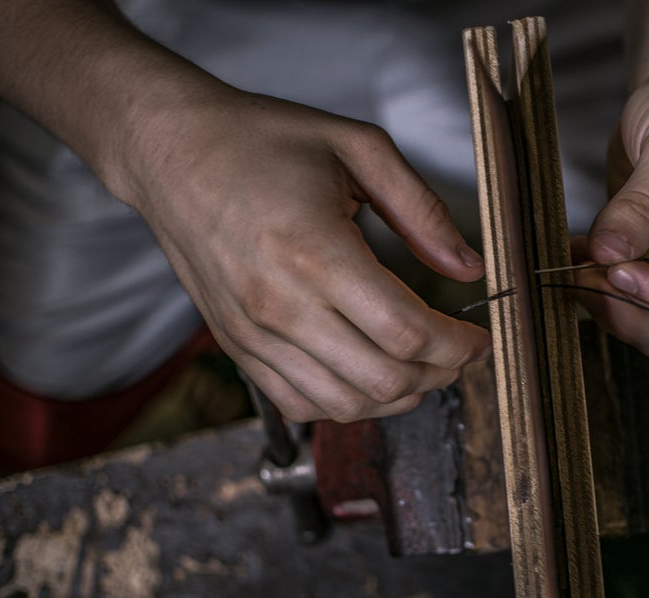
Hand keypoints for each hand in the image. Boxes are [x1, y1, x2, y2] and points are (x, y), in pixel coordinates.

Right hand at [126, 90, 489, 421]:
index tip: (479, 338)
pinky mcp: (235, 345)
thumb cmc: (260, 140)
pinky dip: (345, 404)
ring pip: (345, 404)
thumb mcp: (357, 148)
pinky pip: (300, 405)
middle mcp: (280, 304)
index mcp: (315, 252)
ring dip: (398, 396)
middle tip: (458, 353)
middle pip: (384, 380)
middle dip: (440, 375)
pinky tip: (367, 375)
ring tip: (421, 366)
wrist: (169, 150)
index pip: (407, 333)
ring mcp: (252, 333)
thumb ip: (421, 210)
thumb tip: (468, 267)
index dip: (459, 346)